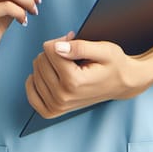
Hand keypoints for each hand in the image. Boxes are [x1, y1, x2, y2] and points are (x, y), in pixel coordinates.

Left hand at [25, 35, 148, 117]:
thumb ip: (79, 47)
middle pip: (40, 59)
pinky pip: (31, 93)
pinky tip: (48, 75)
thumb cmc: (114, 65)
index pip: (49, 49)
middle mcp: (63, 96)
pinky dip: (35, 81)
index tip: (73, 41)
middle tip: (71, 54)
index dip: (61, 40)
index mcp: (74, 82)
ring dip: (48, 64)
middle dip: (54, 51)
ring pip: (35, 71)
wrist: (121, 84)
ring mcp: (57, 106)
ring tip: (67, 65)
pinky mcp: (53, 111)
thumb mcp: (103, 50)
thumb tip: (57, 48)